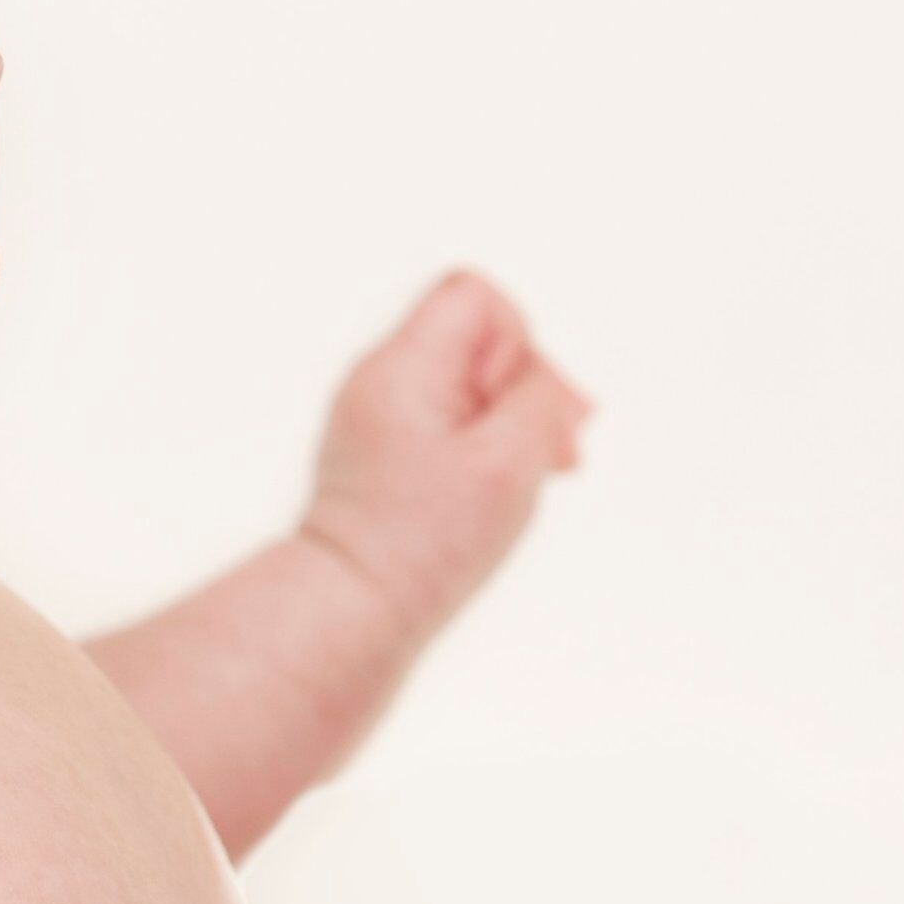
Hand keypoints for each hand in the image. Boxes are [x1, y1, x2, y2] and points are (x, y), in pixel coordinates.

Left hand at [302, 270, 591, 634]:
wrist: (352, 608)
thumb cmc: (422, 544)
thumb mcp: (507, 464)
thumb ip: (539, 400)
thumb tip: (546, 380)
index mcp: (402, 366)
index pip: (474, 295)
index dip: (517, 343)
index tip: (512, 410)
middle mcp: (380, 378)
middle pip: (476, 338)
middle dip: (525, 390)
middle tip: (551, 455)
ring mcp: (376, 415)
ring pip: (466, 384)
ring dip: (509, 423)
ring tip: (522, 480)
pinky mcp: (381, 451)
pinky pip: (446, 421)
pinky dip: (480, 447)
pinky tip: (492, 493)